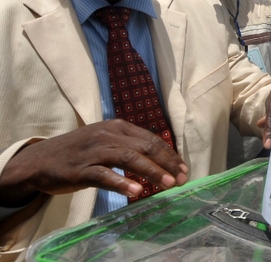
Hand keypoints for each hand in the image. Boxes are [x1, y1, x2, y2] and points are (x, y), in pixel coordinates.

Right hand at [0, 120, 187, 205]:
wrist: (39, 160)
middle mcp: (108, 134)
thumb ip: (129, 145)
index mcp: (117, 126)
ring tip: (168, 184)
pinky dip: (121, 182)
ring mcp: (94, 151)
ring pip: (129, 159)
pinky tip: (136, 191)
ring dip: (152, 172)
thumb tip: (160, 158)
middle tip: (182, 179)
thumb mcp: (106, 140)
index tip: (184, 169)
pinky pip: (104, 175)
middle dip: (167, 163)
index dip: (170, 154)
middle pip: (145, 147)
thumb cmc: (78, 152)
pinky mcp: (80, 169)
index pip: (151, 139)